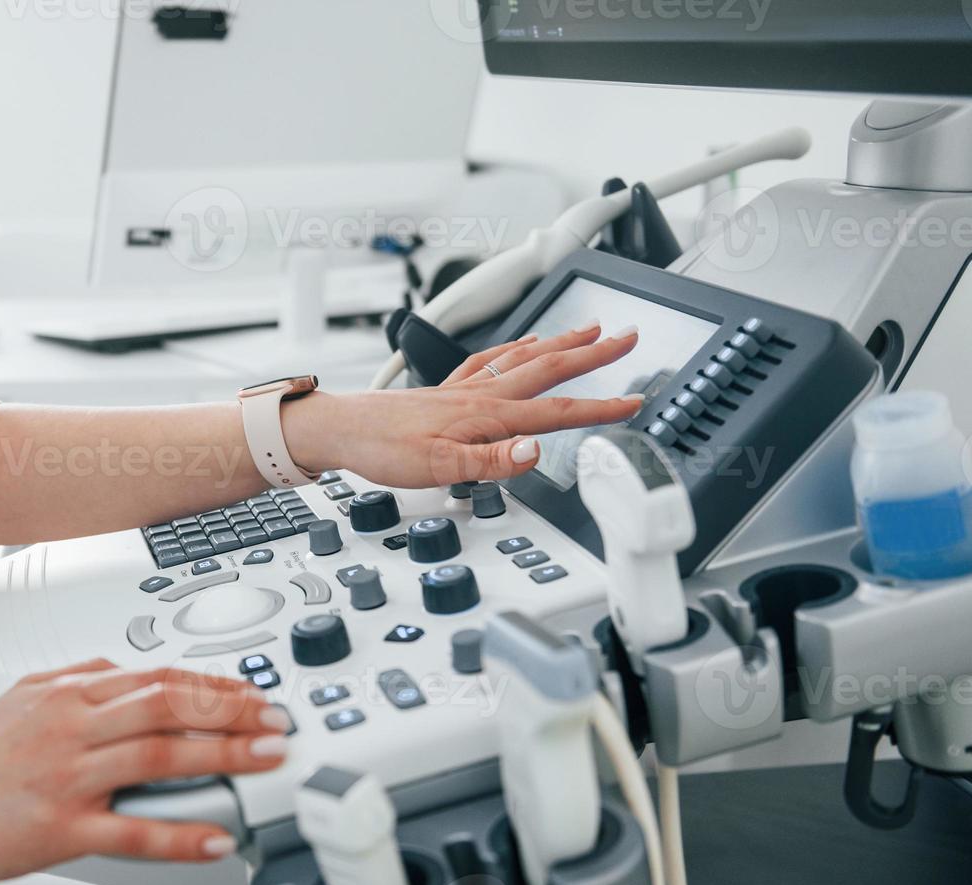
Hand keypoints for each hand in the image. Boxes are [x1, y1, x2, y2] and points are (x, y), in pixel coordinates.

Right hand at [0, 660, 287, 881]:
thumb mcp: (23, 696)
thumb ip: (78, 677)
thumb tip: (124, 668)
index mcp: (67, 695)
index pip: (156, 677)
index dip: (213, 684)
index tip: (253, 693)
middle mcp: (70, 727)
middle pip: (166, 706)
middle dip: (231, 710)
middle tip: (275, 720)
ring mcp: (66, 777)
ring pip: (157, 757)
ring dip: (221, 756)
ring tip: (264, 759)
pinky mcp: (59, 828)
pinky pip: (130, 831)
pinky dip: (178, 835)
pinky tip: (215, 837)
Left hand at [284, 321, 643, 487]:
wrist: (339, 430)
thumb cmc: (381, 449)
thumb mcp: (438, 468)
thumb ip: (491, 462)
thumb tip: (534, 451)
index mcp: (485, 414)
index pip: (554, 411)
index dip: (598, 409)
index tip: (633, 403)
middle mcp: (479, 393)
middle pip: (548, 368)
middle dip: (592, 352)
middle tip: (628, 336)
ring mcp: (463, 388)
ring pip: (524, 357)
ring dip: (561, 342)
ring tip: (590, 329)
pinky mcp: (446, 389)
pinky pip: (491, 359)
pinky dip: (516, 348)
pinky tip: (522, 345)